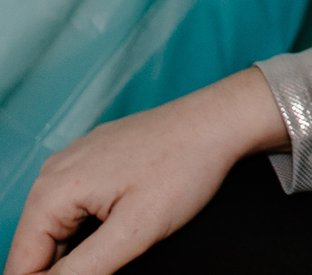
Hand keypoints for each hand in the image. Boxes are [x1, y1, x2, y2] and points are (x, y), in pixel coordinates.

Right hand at [5, 69, 286, 274]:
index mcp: (53, 191)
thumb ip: (83, 269)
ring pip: (56, 228)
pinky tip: (119, 227)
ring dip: (75, 250)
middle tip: (112, 260)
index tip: (93, 272)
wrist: (220, 120)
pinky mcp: (94, 160)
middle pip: (36, 246)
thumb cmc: (186, 167)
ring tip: (118, 246)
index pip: (21, 264)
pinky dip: (87, 226)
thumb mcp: (135, 231)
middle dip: (61, 268)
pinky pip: (75, 205)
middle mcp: (53, 173)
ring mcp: (73, 163)